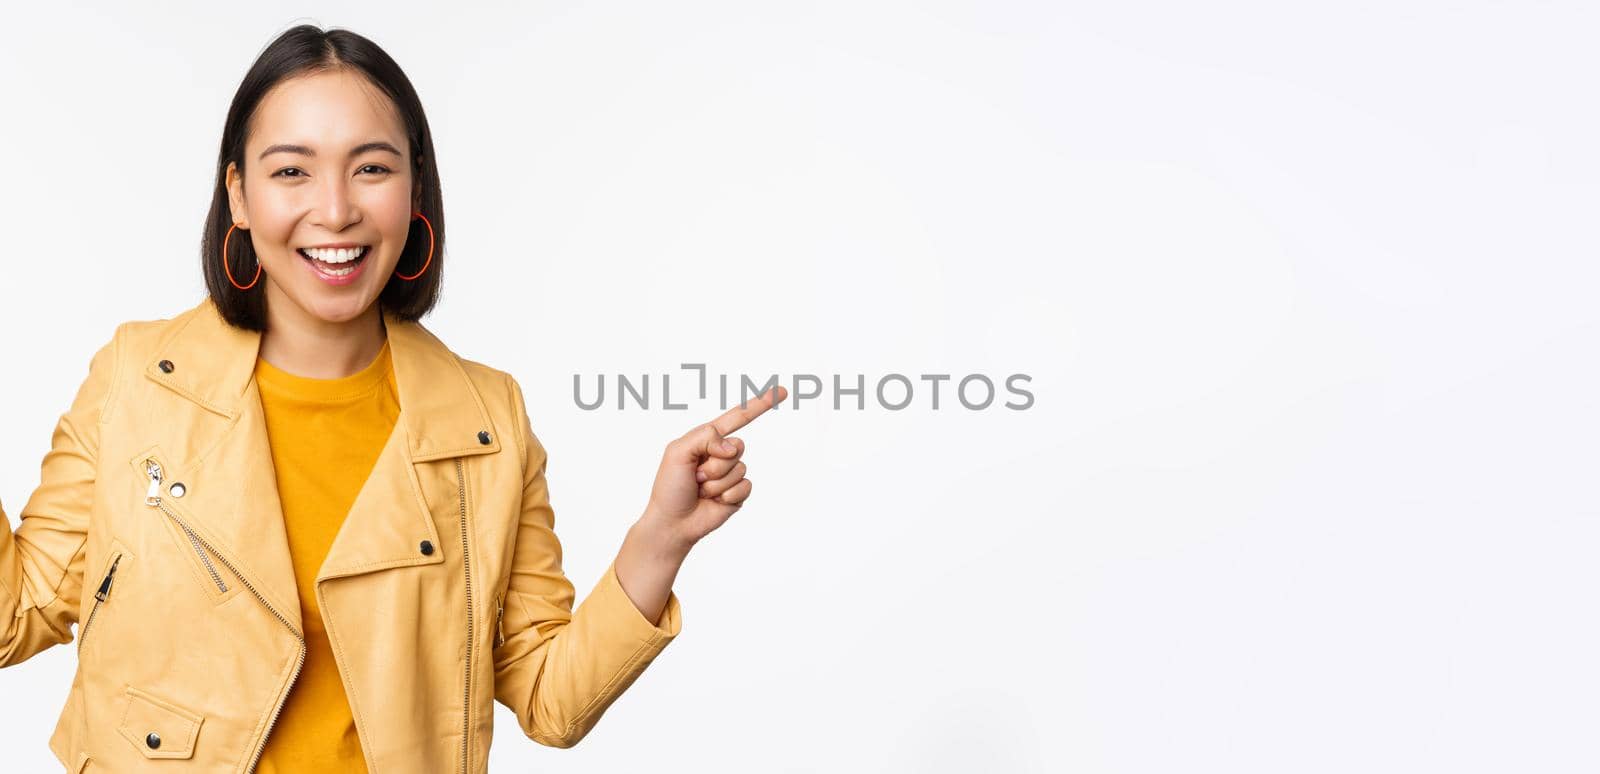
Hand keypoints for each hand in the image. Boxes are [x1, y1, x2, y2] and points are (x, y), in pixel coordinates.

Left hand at [642, 385, 786, 550]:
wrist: (673, 522)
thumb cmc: (669, 486)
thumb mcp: (677, 452)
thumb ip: (705, 437)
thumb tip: (732, 447)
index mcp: (707, 439)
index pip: (738, 417)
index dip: (761, 404)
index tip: (782, 392)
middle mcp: (722, 454)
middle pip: (738, 446)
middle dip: (715, 463)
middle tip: (695, 476)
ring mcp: (731, 474)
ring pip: (739, 469)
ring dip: (716, 483)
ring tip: (701, 490)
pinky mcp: (738, 493)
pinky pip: (745, 486)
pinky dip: (728, 495)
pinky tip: (714, 502)